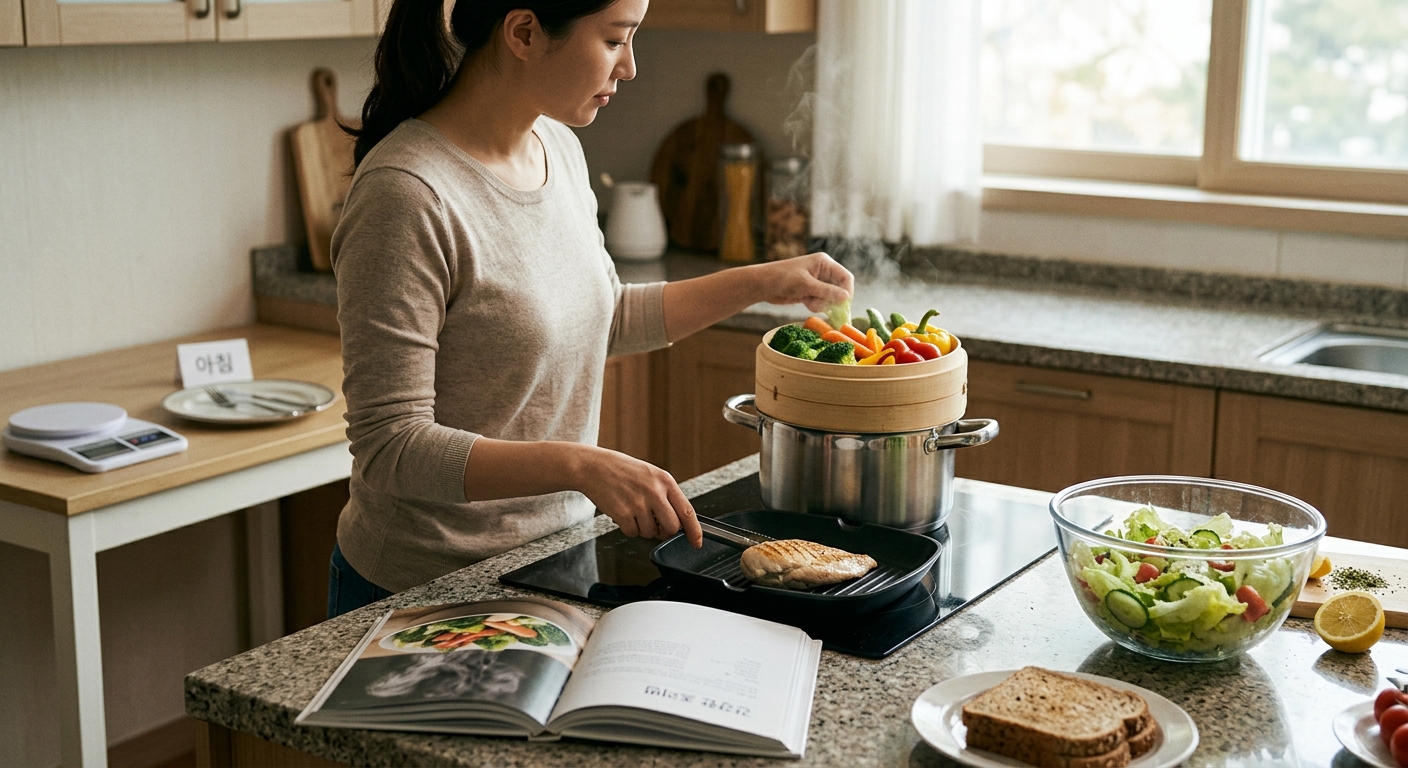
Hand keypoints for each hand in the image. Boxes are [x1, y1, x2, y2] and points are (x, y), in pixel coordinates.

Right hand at [574, 447, 702, 547]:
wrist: (593, 467)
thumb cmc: (622, 470)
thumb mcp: (650, 475)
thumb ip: (665, 496)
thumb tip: (677, 522)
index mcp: (665, 481)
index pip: (687, 512)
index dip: (694, 531)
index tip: (696, 542)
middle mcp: (654, 492)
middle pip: (671, 528)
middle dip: (664, 531)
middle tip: (655, 523)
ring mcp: (638, 504)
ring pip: (651, 532)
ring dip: (643, 528)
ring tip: (633, 509)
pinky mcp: (622, 514)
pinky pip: (633, 533)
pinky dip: (629, 528)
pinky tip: (623, 513)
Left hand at [751, 252, 853, 311]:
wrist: (762, 284)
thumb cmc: (783, 278)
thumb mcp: (806, 285)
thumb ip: (826, 291)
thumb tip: (846, 297)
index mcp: (824, 262)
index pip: (845, 277)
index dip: (847, 291)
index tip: (843, 305)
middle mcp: (823, 271)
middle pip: (839, 289)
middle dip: (832, 299)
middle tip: (824, 306)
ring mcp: (816, 282)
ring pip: (830, 298)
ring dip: (822, 303)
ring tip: (808, 301)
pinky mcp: (810, 292)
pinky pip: (820, 301)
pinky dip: (815, 304)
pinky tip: (804, 301)